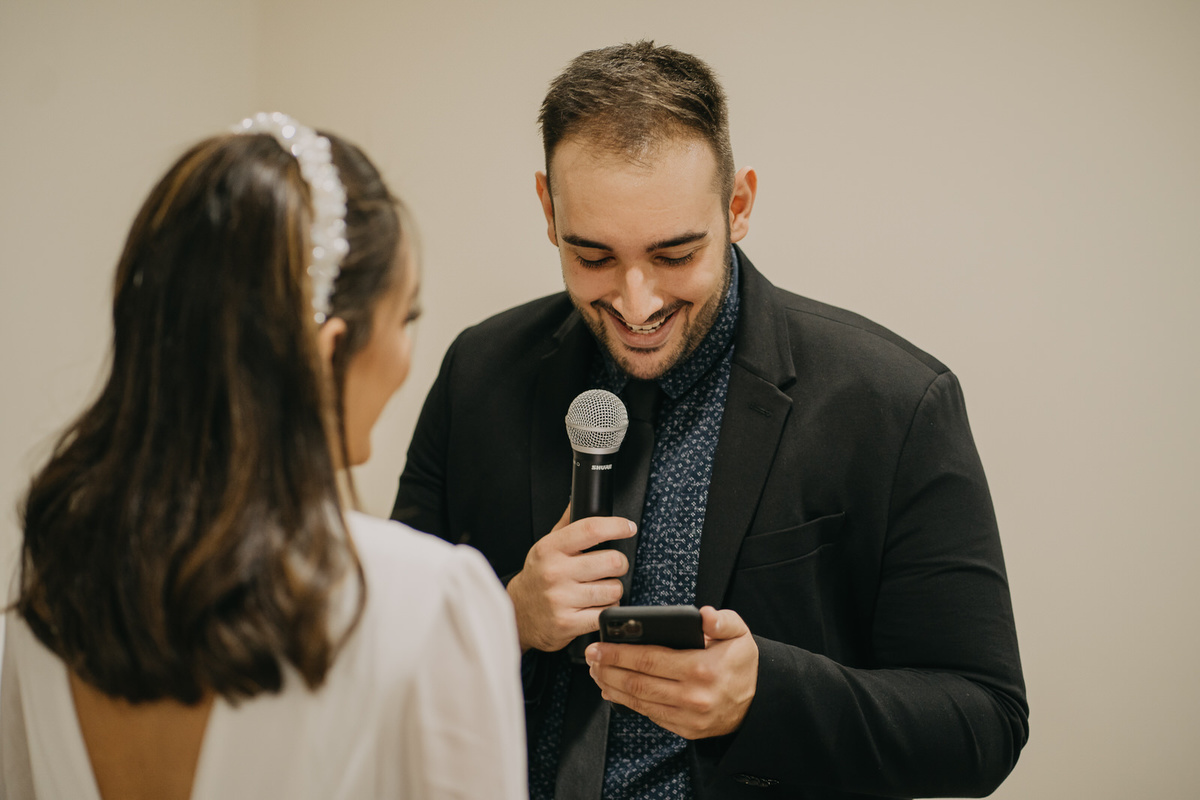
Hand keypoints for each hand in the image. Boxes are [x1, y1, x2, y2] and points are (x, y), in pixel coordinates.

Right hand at [507, 507, 635, 652]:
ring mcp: (561, 599)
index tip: (628, 527)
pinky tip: (597, 606)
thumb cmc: (538, 576)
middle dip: (619, 564)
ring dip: (614, 590)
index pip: (591, 529)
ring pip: (614, 589)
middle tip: (612, 567)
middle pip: (612, 561)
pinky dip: (608, 610)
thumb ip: (567, 523)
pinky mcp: (568, 623)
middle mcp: (555, 572)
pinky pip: (606, 613)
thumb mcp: (546, 546)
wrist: (518, 613)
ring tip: (601, 589)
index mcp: (550, 548)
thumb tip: (581, 498)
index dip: (616, 526)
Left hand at [585, 606, 757, 739]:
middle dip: (608, 669)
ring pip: (639, 702)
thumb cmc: (742, 662)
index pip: (649, 659)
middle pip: (638, 682)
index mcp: (702, 669)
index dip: (618, 653)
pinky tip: (615, 689)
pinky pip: (650, 715)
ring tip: (597, 672)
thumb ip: (721, 621)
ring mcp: (688, 717)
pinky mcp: (685, 729)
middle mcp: (692, 696)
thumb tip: (703, 615)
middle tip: (590, 657)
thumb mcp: (740, 633)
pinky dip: (628, 703)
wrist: (759, 702)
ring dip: (612, 686)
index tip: (598, 646)